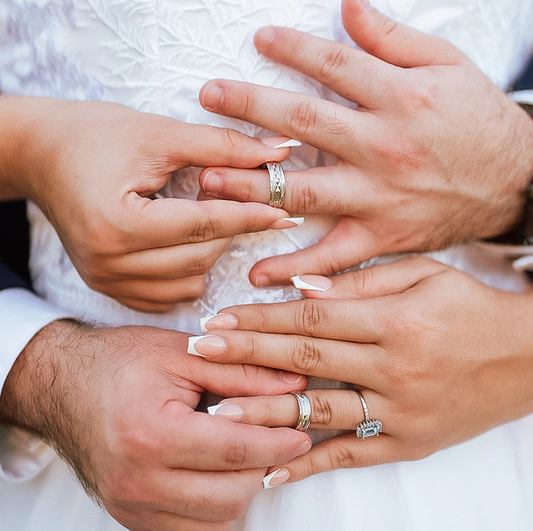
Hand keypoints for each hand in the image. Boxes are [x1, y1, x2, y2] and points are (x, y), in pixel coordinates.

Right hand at [0, 96, 295, 310]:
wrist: (42, 154)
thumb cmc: (95, 135)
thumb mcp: (159, 134)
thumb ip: (221, 146)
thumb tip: (277, 153)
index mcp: (117, 223)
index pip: (203, 226)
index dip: (249, 216)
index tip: (285, 211)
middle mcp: (108, 262)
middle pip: (198, 257)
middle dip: (230, 231)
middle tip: (246, 204)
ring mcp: (105, 280)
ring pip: (188, 283)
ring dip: (210, 253)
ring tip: (211, 219)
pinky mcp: (107, 287)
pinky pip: (167, 296)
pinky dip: (188, 275)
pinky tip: (190, 246)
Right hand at [0, 321, 310, 529]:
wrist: (63, 383)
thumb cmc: (119, 361)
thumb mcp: (183, 353)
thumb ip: (241, 370)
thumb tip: (292, 384)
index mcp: (151, 434)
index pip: (234, 451)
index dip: (277, 442)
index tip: (301, 432)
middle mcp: (137, 480)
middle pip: (228, 496)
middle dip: (262, 468)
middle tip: (277, 438)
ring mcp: (130, 505)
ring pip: (213, 521)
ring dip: (240, 489)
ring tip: (247, 452)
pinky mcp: (129, 516)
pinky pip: (188, 529)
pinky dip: (214, 506)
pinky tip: (218, 472)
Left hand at [186, 257, 532, 481]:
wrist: (528, 355)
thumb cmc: (470, 307)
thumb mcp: (422, 275)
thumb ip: (360, 282)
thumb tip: (301, 288)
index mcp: (394, 319)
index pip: (310, 319)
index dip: (261, 319)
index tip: (221, 319)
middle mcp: (394, 366)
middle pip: (305, 361)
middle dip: (247, 355)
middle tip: (201, 352)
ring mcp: (401, 409)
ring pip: (321, 412)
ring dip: (265, 412)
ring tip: (218, 410)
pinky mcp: (409, 441)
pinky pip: (352, 454)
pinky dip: (310, 463)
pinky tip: (272, 469)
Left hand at [198, 0, 532, 285]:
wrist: (516, 181)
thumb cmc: (477, 122)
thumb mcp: (448, 66)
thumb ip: (392, 38)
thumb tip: (346, 5)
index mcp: (400, 98)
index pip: (333, 65)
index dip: (292, 49)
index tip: (258, 41)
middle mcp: (383, 147)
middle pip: (305, 122)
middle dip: (251, 107)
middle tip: (208, 97)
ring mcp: (378, 196)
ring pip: (306, 189)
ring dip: (253, 185)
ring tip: (209, 181)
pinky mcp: (381, 236)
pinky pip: (332, 255)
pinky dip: (296, 268)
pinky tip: (258, 273)